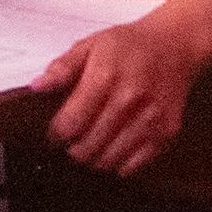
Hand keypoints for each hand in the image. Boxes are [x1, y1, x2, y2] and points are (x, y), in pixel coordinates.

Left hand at [30, 15, 211, 177]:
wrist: (174, 45)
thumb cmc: (129, 45)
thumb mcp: (89, 45)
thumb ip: (61, 68)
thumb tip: (37, 86)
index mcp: (105, 76)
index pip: (70, 123)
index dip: (56, 135)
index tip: (54, 133)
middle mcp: (130, 100)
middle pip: (88, 147)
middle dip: (72, 149)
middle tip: (71, 141)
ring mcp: (151, 119)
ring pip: (109, 160)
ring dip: (94, 159)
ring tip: (90, 144)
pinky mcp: (167, 133)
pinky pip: (134, 166)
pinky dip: (118, 163)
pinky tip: (113, 147)